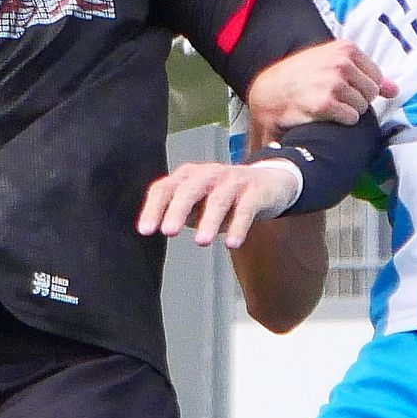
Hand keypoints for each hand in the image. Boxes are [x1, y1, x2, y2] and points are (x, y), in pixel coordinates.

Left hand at [138, 161, 302, 249]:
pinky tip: (232, 243)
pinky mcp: (256, 191)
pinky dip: (238, 226)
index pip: (165, 189)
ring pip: (218, 199)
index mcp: (188, 177)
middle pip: (189, 189)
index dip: (154, 209)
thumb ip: (180, 213)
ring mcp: (233, 181)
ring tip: (201, 242)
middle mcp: (209, 174)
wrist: (270, 182)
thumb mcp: (199, 204)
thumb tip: (161, 227)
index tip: (146, 231)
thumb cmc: (226, 197)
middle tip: (168, 232)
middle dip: (177, 210)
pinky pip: (246, 208)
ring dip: (209, 221)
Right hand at [247, 40, 396, 142]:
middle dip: (356, 100)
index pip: (376, 77)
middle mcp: (341, 62)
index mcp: (346, 49)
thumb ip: (366, 75)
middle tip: (333, 99)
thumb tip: (395, 89)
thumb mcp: (333, 65)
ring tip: (328, 106)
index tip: (344, 89)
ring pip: (362, 107)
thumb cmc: (302, 78)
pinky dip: (341, 121)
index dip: (362, 88)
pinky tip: (325, 115)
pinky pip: (351, 118)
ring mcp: (333, 82)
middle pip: (371, 93)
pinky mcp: (325, 103)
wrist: (269, 93)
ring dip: (348, 112)